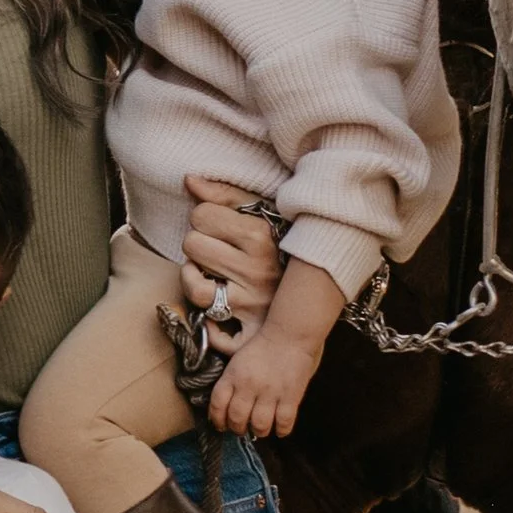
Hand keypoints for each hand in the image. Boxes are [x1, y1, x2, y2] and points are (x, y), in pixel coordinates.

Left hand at [179, 172, 281, 334]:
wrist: (324, 284)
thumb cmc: (286, 243)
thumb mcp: (264, 211)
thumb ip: (225, 194)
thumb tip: (189, 180)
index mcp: (261, 235)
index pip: (201, 215)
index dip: (204, 217)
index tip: (219, 225)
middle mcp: (257, 270)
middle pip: (192, 245)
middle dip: (199, 244)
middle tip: (215, 249)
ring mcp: (253, 303)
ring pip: (194, 288)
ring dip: (194, 278)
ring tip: (209, 273)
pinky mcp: (251, 332)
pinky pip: (211, 330)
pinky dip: (208, 323)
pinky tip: (217, 306)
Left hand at [207, 325, 322, 441]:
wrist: (291, 332)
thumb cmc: (265, 342)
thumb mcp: (238, 356)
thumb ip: (232, 378)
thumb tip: (227, 400)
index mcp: (233, 375)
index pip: (217, 404)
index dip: (217, 420)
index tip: (221, 425)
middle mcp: (248, 386)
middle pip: (237, 419)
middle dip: (238, 428)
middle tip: (242, 428)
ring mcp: (270, 392)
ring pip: (259, 425)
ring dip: (259, 431)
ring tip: (261, 429)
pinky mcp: (290, 396)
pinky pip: (284, 423)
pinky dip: (281, 430)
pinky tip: (280, 428)